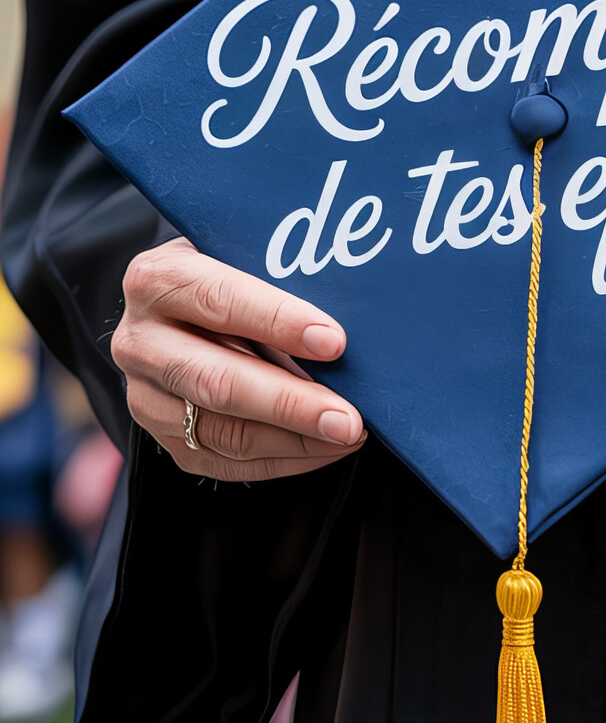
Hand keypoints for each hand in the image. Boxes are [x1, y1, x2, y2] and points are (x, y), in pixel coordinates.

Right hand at [112, 238, 365, 481]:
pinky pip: (225, 463)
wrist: (177, 311)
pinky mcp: (163, 437)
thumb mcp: (239, 259)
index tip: (333, 342)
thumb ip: (277, 283)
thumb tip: (346, 327)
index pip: (219, 300)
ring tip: (346, 435)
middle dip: (290, 403)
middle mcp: (141, 341)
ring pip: (223, 432)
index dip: (278, 321)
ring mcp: (146, 395)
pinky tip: (323, 449)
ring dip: (294, 440)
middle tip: (346, 417)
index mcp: (158, 281)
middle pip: (216, 381)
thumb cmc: (224, 279)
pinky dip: (283, 460)